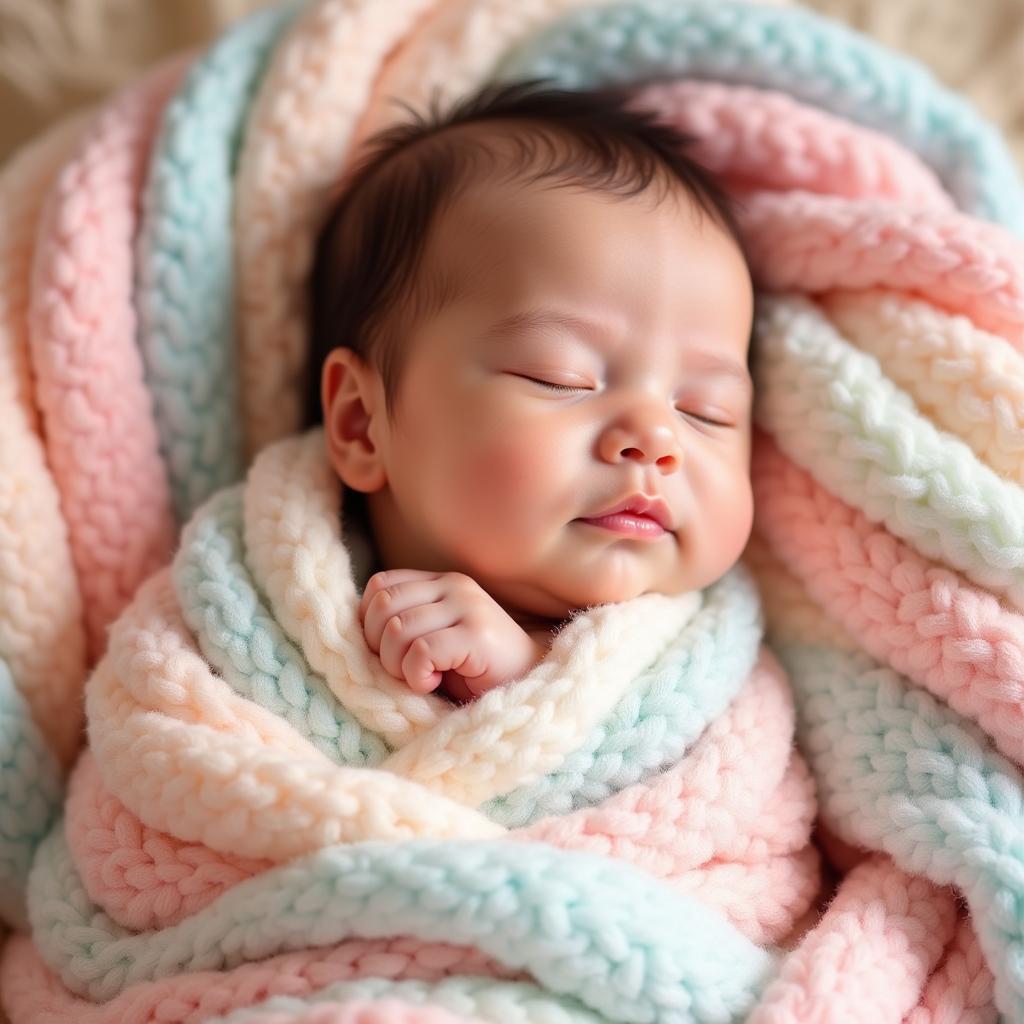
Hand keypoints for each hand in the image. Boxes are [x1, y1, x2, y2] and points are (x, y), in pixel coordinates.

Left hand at [358, 569, 547, 700]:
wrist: (529, 686)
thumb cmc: (474, 671)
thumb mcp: (433, 638)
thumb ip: (402, 625)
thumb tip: (356, 630)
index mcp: (441, 581)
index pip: (380, 586)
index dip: (369, 623)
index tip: (388, 652)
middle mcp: (455, 586)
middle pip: (383, 606)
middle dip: (379, 647)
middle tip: (403, 670)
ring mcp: (468, 607)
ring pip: (398, 630)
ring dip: (398, 666)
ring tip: (422, 678)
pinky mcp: (477, 635)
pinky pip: (421, 651)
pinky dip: (416, 675)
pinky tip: (433, 682)